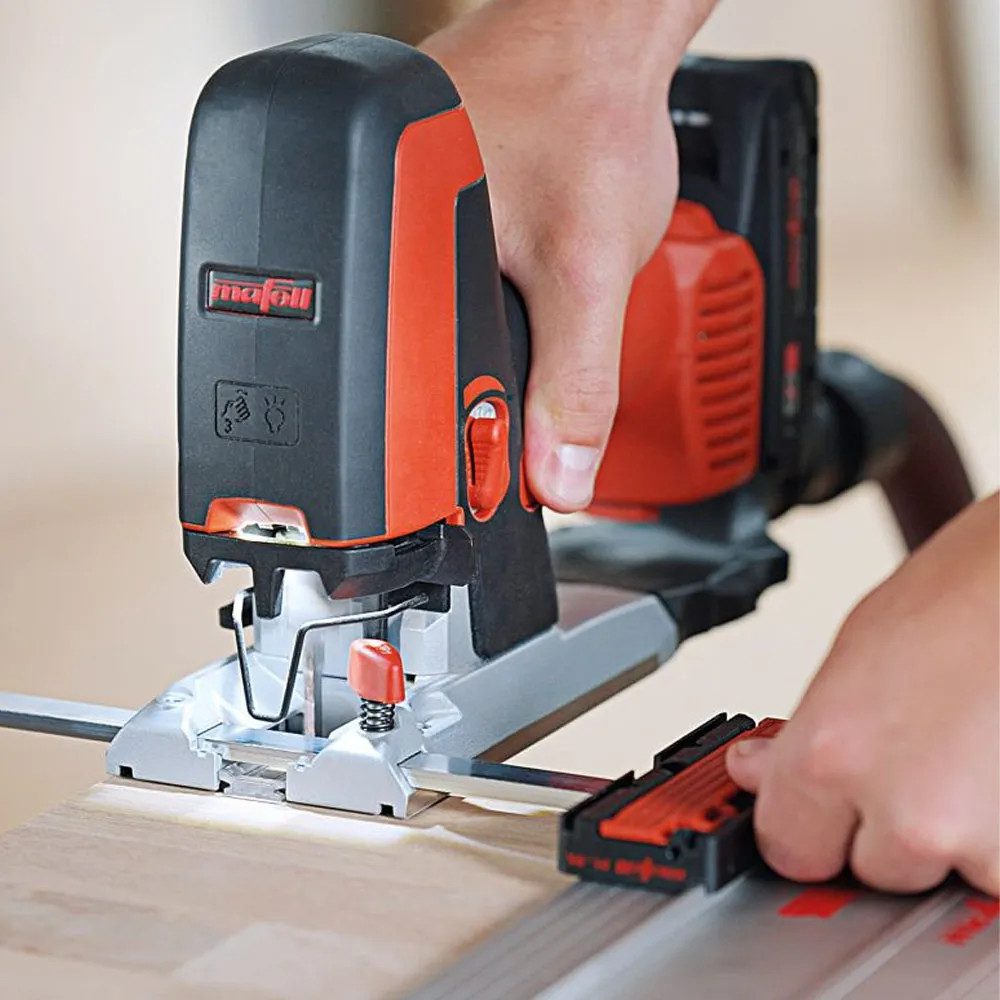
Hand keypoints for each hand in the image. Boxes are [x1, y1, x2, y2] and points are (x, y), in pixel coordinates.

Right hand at [422, 0, 714, 510]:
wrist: (593, 38)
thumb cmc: (584, 117)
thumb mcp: (590, 272)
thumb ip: (577, 386)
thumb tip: (559, 478)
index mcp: (380, 240)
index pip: (381, 386)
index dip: (429, 444)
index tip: (469, 472)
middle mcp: (358, 222)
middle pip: (394, 366)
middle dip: (456, 390)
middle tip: (516, 350)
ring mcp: (375, 208)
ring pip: (407, 330)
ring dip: (459, 352)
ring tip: (508, 304)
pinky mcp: (401, 202)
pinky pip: (420, 285)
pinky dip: (458, 311)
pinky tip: (495, 286)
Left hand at [728, 493, 999, 894]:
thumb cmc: (957, 600)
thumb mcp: (850, 655)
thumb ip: (801, 732)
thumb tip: (758, 770)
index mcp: (830, 755)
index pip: (787, 847)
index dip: (801, 826)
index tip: (813, 816)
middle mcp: (900, 810)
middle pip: (865, 868)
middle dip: (877, 828)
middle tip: (904, 763)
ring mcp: (974, 838)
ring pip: (935, 872)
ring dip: (944, 835)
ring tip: (961, 755)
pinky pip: (993, 873)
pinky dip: (994, 836)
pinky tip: (991, 771)